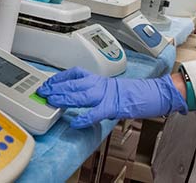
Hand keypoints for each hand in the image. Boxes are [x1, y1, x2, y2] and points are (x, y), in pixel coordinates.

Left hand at [37, 67, 186, 128]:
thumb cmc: (133, 93)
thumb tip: (77, 95)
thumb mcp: (109, 88)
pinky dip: (85, 117)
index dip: (59, 77)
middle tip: (43, 91)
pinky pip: (96, 112)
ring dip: (65, 97)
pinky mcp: (114, 106)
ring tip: (52, 101)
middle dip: (57, 87)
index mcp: (99, 79)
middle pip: (74, 83)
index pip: (75, 73)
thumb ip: (94, 91)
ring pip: (82, 94)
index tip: (47, 81)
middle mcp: (101, 84)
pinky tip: (75, 122)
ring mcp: (107, 95)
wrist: (153, 93)